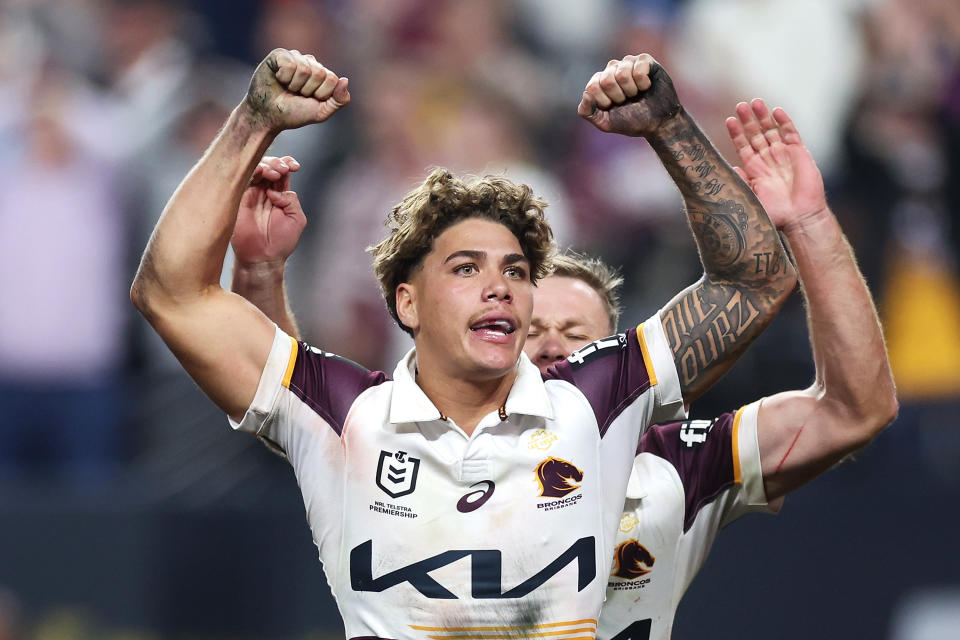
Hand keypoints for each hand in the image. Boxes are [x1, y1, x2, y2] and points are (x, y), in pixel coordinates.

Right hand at [232, 155, 305, 266]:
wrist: (263, 257)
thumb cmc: (281, 242)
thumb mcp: (297, 219)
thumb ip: (291, 200)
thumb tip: (275, 190)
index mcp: (280, 194)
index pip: (282, 171)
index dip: (288, 164)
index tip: (295, 167)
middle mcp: (265, 192)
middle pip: (269, 166)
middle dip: (277, 163)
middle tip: (283, 170)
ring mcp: (251, 195)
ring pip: (256, 169)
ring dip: (267, 165)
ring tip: (275, 173)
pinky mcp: (239, 199)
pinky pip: (243, 179)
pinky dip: (253, 171)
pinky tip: (262, 172)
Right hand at [243, 48, 349, 131]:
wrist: (268, 116)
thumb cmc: (294, 113)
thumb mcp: (321, 112)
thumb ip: (339, 100)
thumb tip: (345, 80)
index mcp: (323, 75)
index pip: (332, 79)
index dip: (320, 94)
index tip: (309, 100)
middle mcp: (310, 63)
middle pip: (320, 73)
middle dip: (307, 90)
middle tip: (296, 94)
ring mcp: (295, 57)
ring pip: (305, 69)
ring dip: (295, 85)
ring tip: (287, 88)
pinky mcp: (280, 54)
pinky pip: (290, 64)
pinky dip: (284, 77)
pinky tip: (278, 79)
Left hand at [577, 53, 681, 137]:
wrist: (658, 123)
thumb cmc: (631, 121)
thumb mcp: (605, 122)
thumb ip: (587, 111)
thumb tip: (586, 93)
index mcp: (599, 82)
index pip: (592, 87)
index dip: (605, 101)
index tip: (614, 107)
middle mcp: (612, 69)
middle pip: (607, 79)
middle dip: (619, 96)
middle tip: (627, 101)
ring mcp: (628, 63)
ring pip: (622, 73)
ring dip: (631, 90)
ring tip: (637, 94)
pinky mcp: (644, 60)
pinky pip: (638, 67)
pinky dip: (643, 82)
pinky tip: (647, 86)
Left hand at [726, 99, 826, 229]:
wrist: (800, 217)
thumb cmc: (776, 214)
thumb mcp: (751, 199)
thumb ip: (741, 184)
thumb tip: (730, 169)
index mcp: (754, 170)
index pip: (743, 146)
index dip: (736, 133)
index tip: (729, 120)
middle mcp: (768, 160)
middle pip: (756, 134)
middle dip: (748, 120)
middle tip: (740, 105)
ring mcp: (783, 154)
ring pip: (771, 130)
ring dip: (763, 116)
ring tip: (755, 102)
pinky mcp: (799, 153)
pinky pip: (791, 133)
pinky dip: (784, 122)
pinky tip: (776, 111)